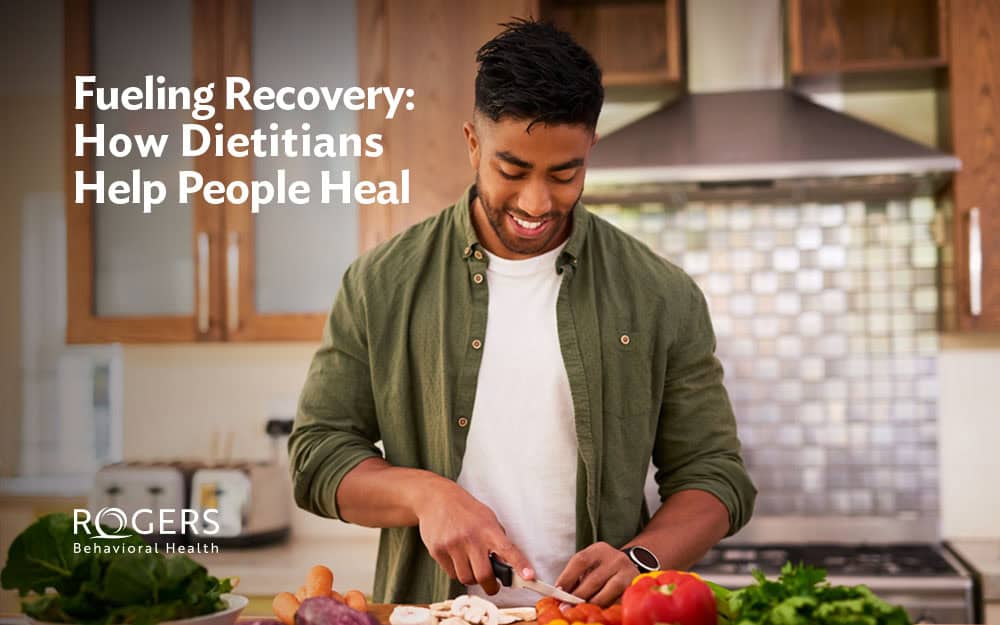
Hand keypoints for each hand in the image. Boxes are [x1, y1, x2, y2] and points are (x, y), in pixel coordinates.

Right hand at [413, 479, 534, 594]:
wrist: (436, 499)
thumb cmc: (465, 509)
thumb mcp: (487, 518)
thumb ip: (497, 539)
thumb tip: (507, 562)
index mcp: (487, 528)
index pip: (508, 550)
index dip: (520, 565)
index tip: (529, 577)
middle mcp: (470, 537)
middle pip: (484, 575)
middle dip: (490, 586)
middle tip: (492, 585)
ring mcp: (453, 545)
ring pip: (466, 578)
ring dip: (472, 577)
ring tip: (471, 565)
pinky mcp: (438, 551)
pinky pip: (451, 574)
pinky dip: (457, 571)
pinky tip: (457, 558)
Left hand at [555, 542, 636, 606]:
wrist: (629, 568)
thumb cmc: (603, 570)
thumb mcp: (590, 567)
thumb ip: (575, 579)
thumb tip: (559, 597)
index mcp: (598, 550)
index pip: (580, 561)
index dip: (567, 577)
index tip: (558, 593)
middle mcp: (615, 558)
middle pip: (594, 579)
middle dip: (578, 596)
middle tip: (567, 608)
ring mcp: (628, 571)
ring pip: (610, 590)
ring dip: (594, 603)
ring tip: (584, 612)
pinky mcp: (635, 585)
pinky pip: (621, 598)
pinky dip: (609, 606)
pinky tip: (601, 612)